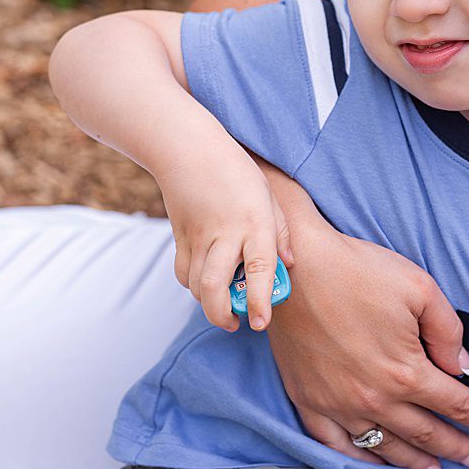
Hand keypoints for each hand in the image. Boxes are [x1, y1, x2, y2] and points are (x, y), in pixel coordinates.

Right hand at [165, 152, 291, 333]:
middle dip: (222, 315)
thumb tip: (288, 264)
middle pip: (215, 287)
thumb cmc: (233, 167)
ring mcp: (198, 236)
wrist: (186, 145)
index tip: (261, 323)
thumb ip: (280, 231)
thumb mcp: (267, 192)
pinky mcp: (180, 235)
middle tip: (236, 322)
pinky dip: (192, 285)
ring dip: (208, 303)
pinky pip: (182, 272)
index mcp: (253, 222)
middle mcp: (225, 233)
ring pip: (196, 285)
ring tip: (223, 303)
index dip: (260, 301)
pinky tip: (205, 281)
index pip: (259, 268)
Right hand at [264, 217, 468, 468]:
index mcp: (406, 371)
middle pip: (427, 433)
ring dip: (417, 462)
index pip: (457, 404)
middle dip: (457, 446)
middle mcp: (376, 397)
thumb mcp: (417, 285)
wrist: (292, 262)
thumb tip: (461, 368)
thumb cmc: (355, 268)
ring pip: (388, 447)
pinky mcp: (309, 400)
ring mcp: (340, 404)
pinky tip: (376, 461)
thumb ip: (448, 330)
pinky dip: (362, 460)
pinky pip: (339, 445)